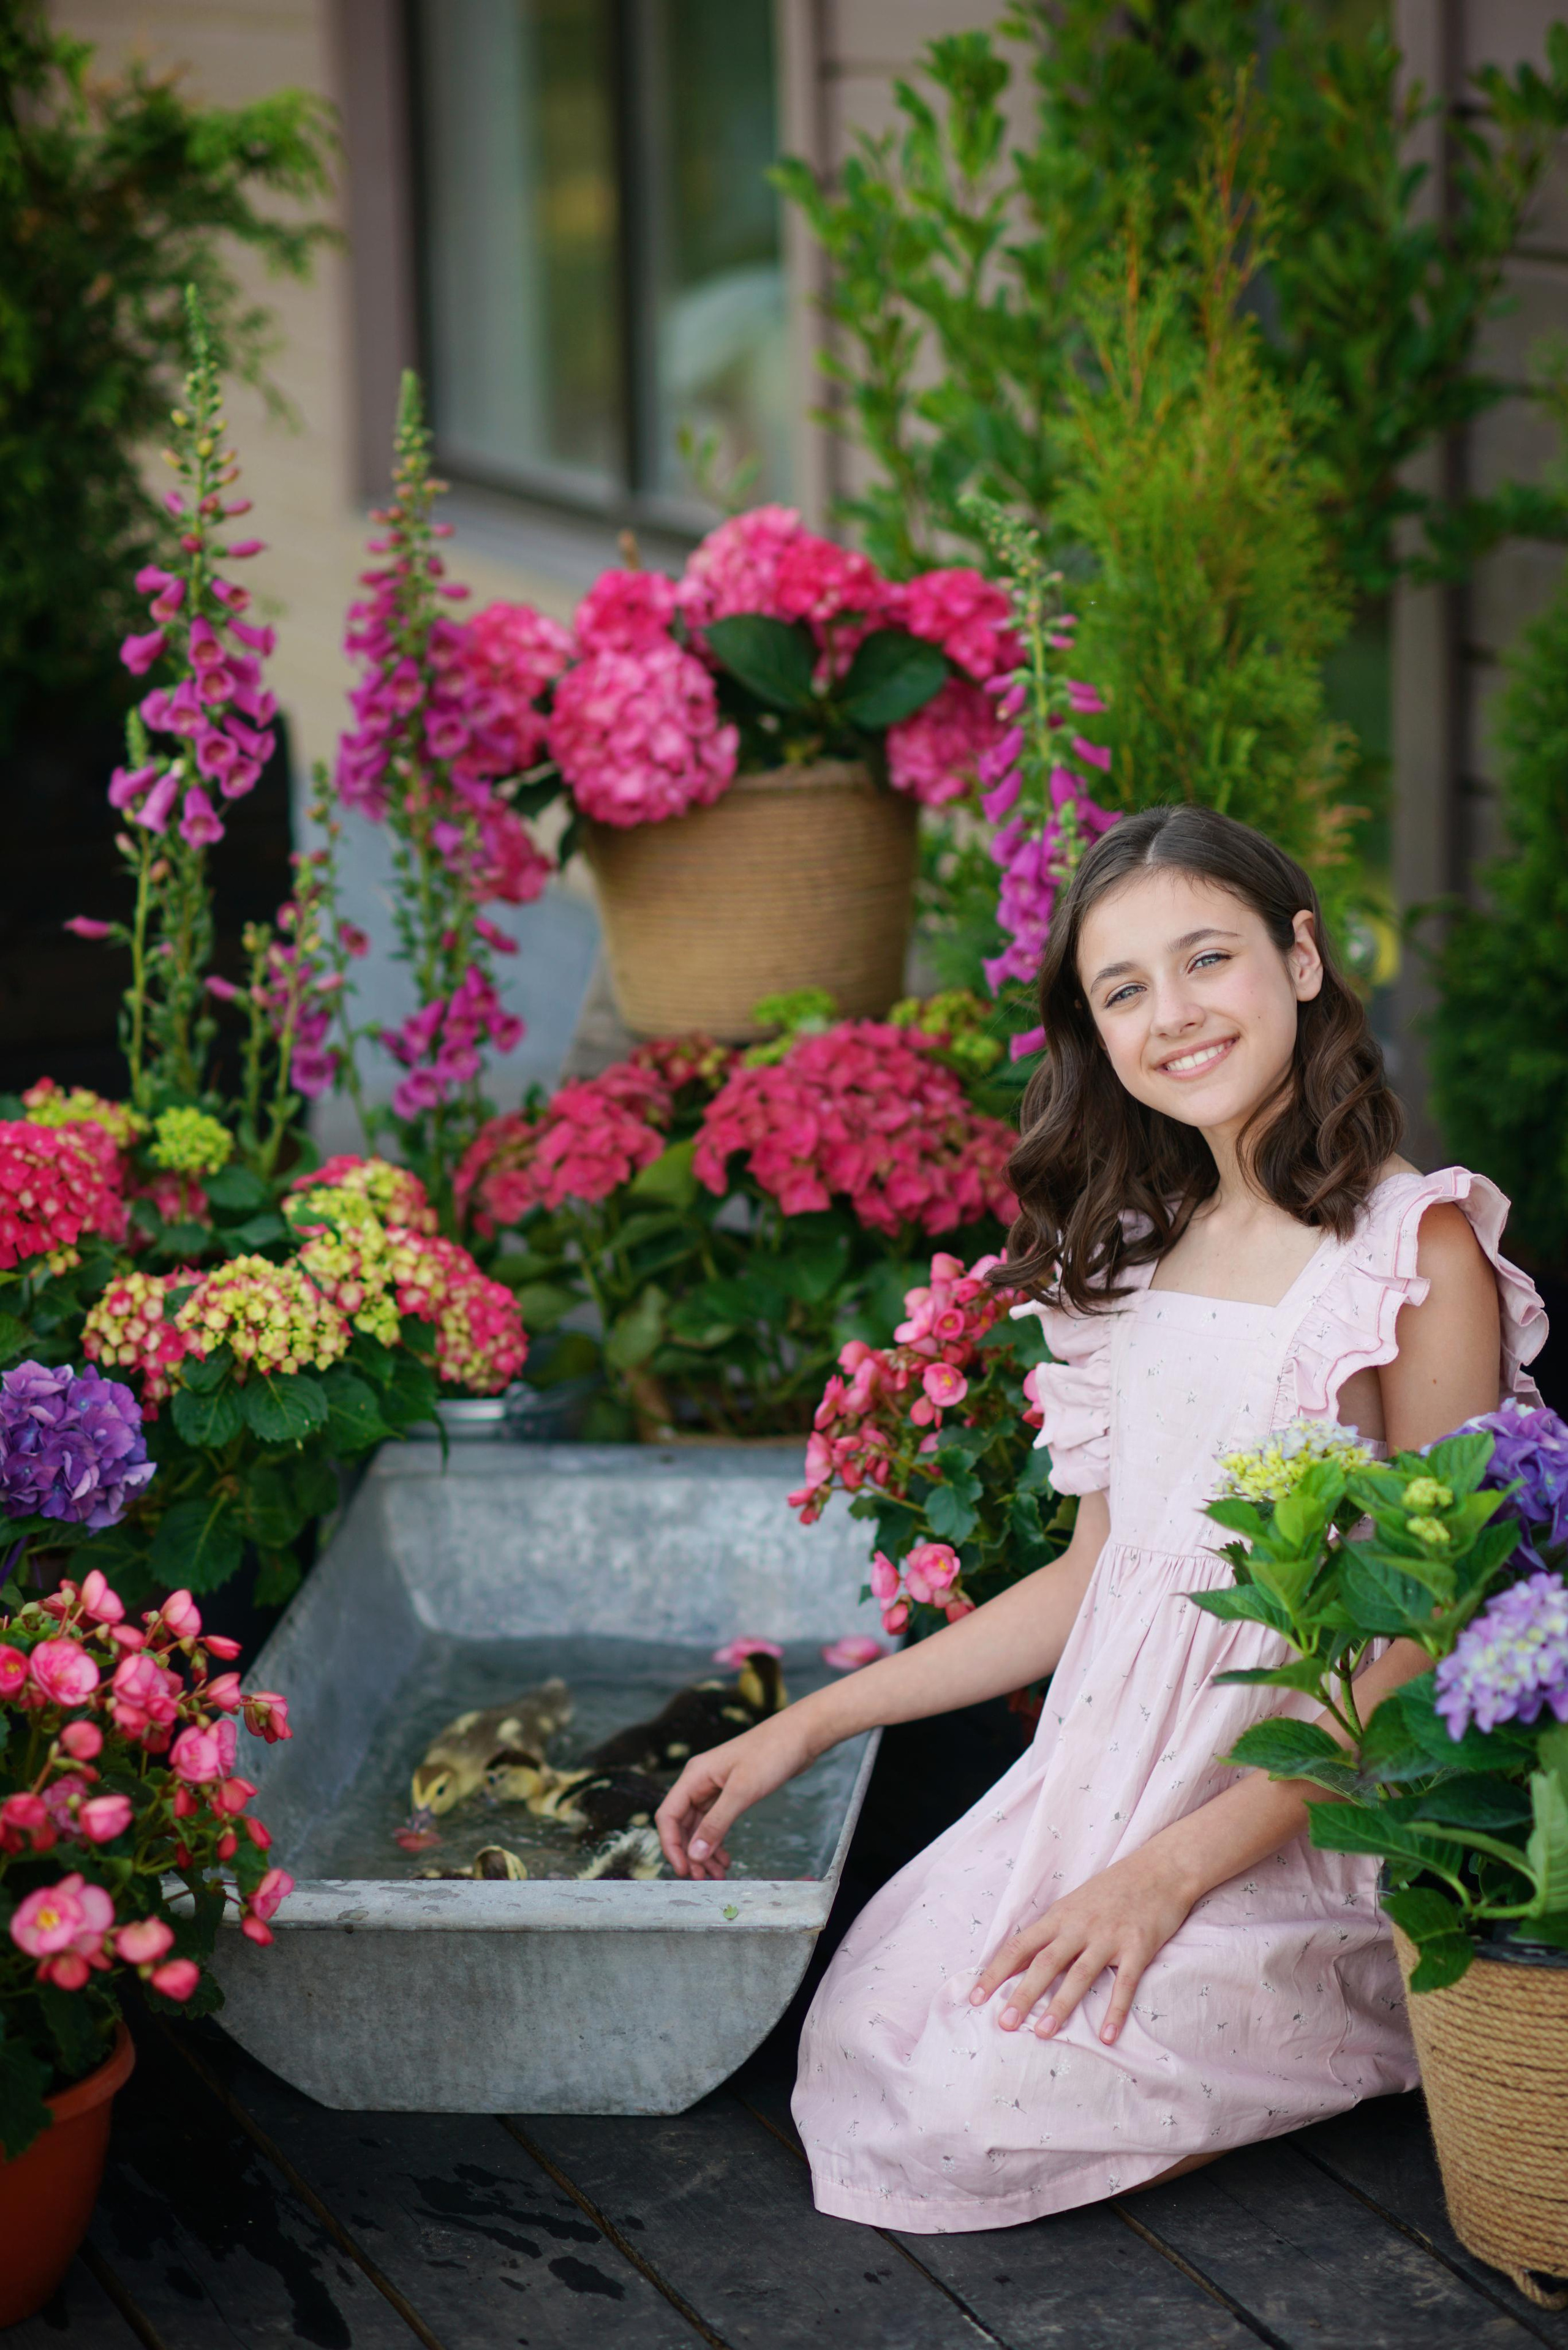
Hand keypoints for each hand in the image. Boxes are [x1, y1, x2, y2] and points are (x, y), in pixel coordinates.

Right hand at [655, 1710, 815, 1879]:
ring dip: (704, 1851)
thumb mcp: (742, 1791)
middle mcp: (700, 1782)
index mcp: (694, 1776)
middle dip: (690, 1853)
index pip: (668, 1815)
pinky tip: (725, 1858)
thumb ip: (716, 1824)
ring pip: (699, 1826)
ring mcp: (715, 1787)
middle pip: (682, 1824)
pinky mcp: (730, 1792)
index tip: (684, 1870)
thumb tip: (694, 1854)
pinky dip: (717, 1841)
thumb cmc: (772, 1753)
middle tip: (703, 1879)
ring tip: (717, 1874)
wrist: (800, 1735)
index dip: (671, 1845)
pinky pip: (715, 1822)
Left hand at [969, 1845, 1195, 2044]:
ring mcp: (1109, 1936)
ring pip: (1079, 1975)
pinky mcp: (1138, 1947)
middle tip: (1003, 2024)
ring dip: (1060, 2006)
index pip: (1020, 1945)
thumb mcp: (1076, 1902)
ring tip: (1043, 2034)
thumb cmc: (1114, 1887)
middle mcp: (1080, 1926)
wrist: (1160, 1868)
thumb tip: (1022, 1959)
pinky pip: (1124, 1983)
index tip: (975, 1997)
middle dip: (1022, 1994)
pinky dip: (1115, 2011)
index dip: (996, 1971)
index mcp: (1060, 1915)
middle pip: (1045, 1963)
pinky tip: (1107, 2037)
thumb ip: (1053, 1930)